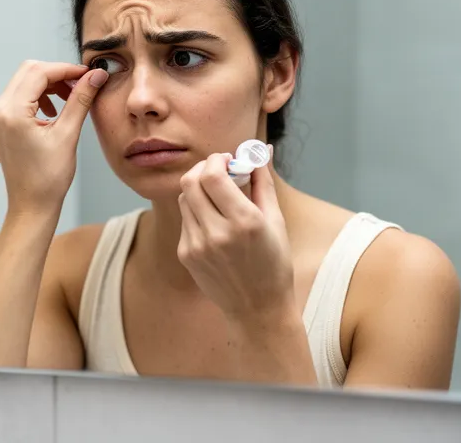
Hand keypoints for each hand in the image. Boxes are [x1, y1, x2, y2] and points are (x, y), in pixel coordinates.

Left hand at [0, 60, 108, 212]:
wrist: (31, 204)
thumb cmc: (48, 178)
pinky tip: (55, 111)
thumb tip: (96, 76)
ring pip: (25, 82)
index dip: (66, 69)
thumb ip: (81, 100)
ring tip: (71, 99)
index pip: (39, 72)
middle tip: (81, 85)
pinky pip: (20, 96)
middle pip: (29, 71)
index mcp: (12, 112)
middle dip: (57, 74)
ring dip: (49, 84)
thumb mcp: (68, 134)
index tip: (88, 74)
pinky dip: (40, 95)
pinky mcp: (1, 122)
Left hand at [176, 147, 294, 321]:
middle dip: (202, 169)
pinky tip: (214, 221)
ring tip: (217, 196)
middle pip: (190, 182)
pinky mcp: (185, 254)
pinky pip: (185, 220)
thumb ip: (263, 183)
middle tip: (217, 171)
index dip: (215, 160)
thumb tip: (258, 151)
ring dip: (198, 189)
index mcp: (244, 221)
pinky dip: (197, 211)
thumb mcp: (276, 221)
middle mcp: (217, 233)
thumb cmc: (273, 263)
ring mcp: (197, 245)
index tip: (226, 160)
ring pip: (185, 199)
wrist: (257, 308)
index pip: (211, 175)